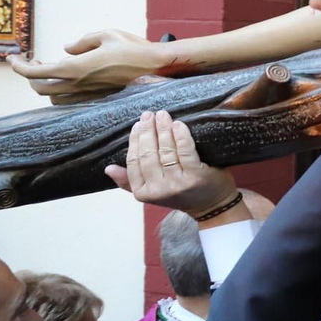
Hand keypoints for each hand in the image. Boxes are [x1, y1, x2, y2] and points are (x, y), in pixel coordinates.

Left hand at [8, 29, 164, 102]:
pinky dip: (61, 92)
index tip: (12, 58)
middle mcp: (78, 84)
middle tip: (32, 61)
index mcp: (75, 67)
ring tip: (49, 71)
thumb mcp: (106, 34)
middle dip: (30, 76)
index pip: (34, 73)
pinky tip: (68, 80)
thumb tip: (67, 49)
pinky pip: (70, 101)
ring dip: (46, 85)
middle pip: (40, 88)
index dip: (19, 67)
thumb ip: (82, 42)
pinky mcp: (99, 98)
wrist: (157, 67)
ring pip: (54, 98)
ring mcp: (89, 94)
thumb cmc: (133, 47)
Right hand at [107, 110, 240, 218]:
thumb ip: (129, 181)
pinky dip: (180, 136)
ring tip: (162, 115)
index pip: (133, 162)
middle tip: (148, 115)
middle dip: (147, 131)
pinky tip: (178, 125)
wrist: (211, 206)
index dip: (135, 141)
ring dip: (163, 130)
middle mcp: (158, 190)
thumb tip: (108, 169)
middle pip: (148, 154)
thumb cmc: (181, 194)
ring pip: (165, 151)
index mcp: (143, 193)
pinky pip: (185, 152)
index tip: (137, 125)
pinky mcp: (196, 177)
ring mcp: (177, 184)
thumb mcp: (152, 192)